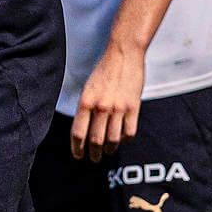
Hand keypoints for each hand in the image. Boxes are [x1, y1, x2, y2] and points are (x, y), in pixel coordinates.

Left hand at [71, 43, 144, 161]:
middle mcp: (101, 107)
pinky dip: (125, 139)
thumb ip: (86, 107)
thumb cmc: (105, 69)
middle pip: (95, 140)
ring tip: (107, 152)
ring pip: (112, 140)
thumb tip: (85, 127)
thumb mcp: (88, 87)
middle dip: (94, 154)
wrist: (124, 53)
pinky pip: (129, 132)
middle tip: (94, 158)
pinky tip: (122, 138)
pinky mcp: (133, 108)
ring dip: (109, 150)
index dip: (77, 148)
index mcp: (86, 101)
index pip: (78, 133)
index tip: (78, 156)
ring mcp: (118, 109)